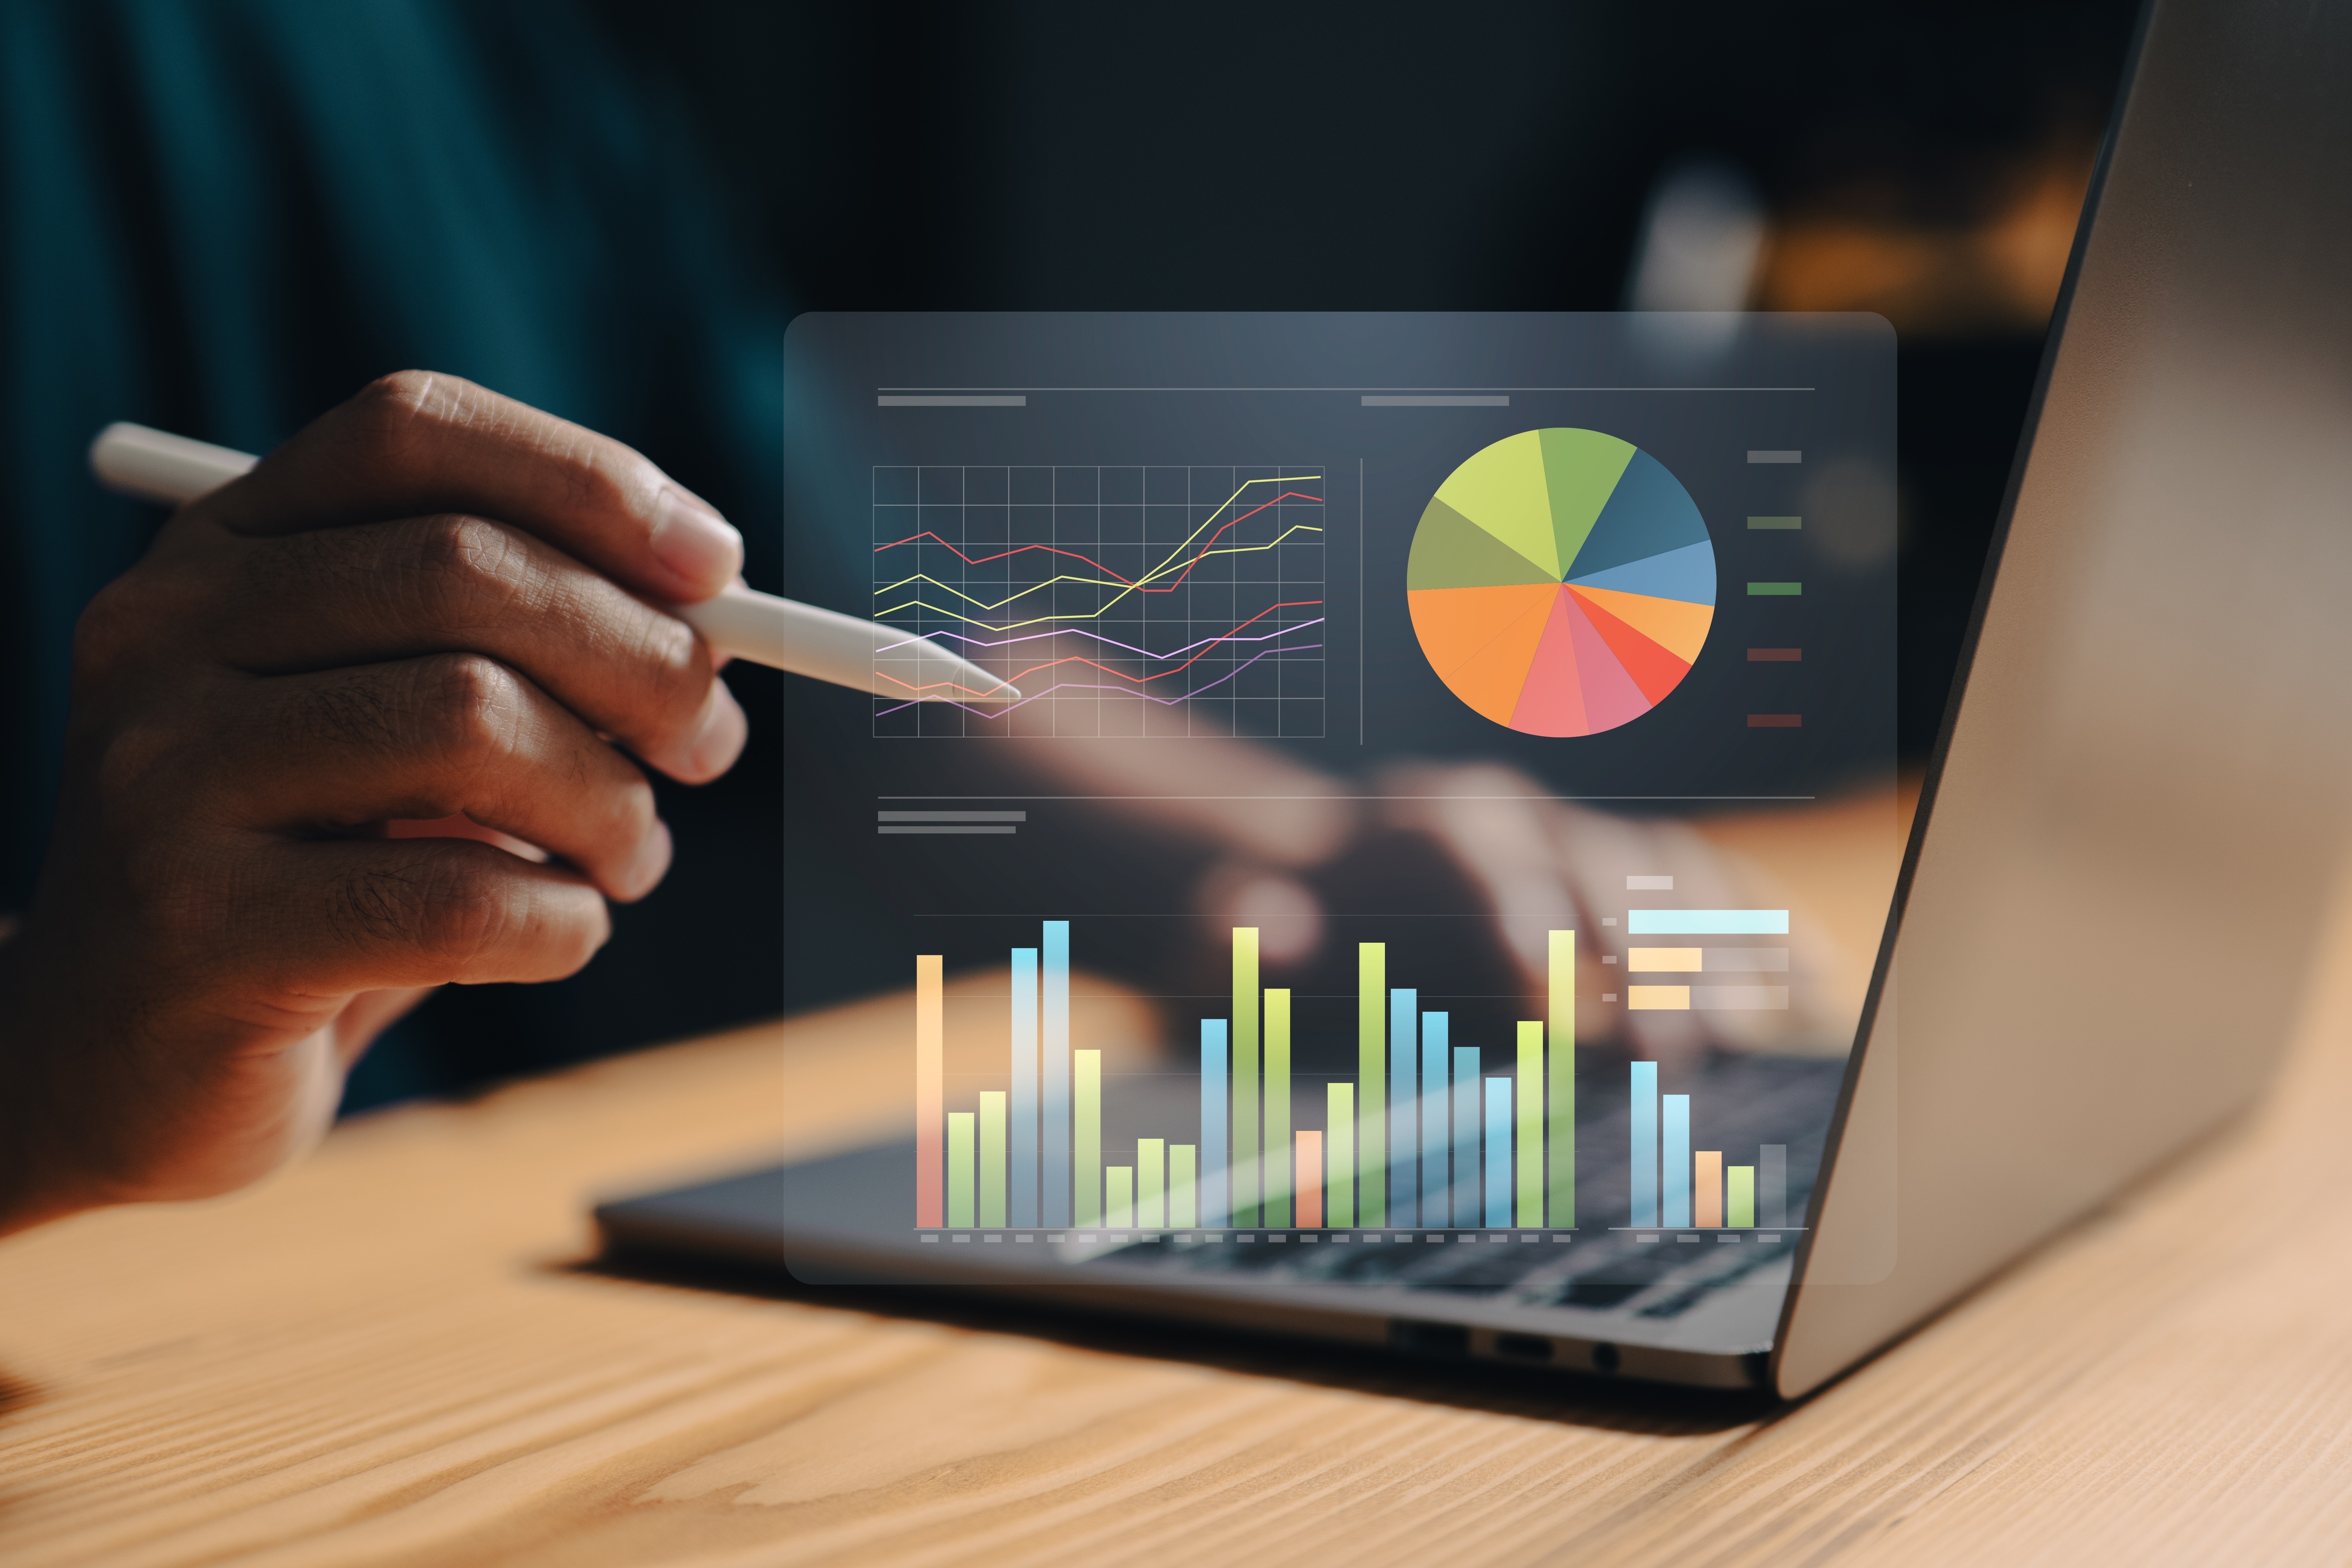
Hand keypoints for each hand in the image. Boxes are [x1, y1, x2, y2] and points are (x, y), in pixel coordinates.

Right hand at [0, 372, 747, 1232]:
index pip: (414, 431)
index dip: (590, 482)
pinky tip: (561, 934)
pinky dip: (562, 920)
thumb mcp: (406, 727)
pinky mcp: (198, 934)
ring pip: (473, 721)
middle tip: (709, 747)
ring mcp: (162, 778)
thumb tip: (716, 623)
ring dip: (612, 801)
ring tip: (631, 857)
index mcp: (219, 548)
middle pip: (468, 572)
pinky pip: (458, 900)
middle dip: (643, 661)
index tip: (721, 568)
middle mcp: (164, 631)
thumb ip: (527, 650)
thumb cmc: (316, 872)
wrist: (124, 1062)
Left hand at [1188, 760, 1857, 1066]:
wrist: (1303, 888)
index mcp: (1421, 818)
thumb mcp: (1217, 939)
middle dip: (1637, 963)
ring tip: (1766, 1034)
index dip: (1522, 921)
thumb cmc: (1263, 939)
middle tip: (1668, 1057)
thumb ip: (1233, 934)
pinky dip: (1757, 933)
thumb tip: (1263, 928)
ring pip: (1668, 882)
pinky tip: (1814, 988)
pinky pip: (1706, 890)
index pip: (1487, 858)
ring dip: (1716, 957)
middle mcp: (1517, 818)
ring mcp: (1576, 841)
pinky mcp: (1619, 878)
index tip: (1548, 992)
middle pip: (1596, 875)